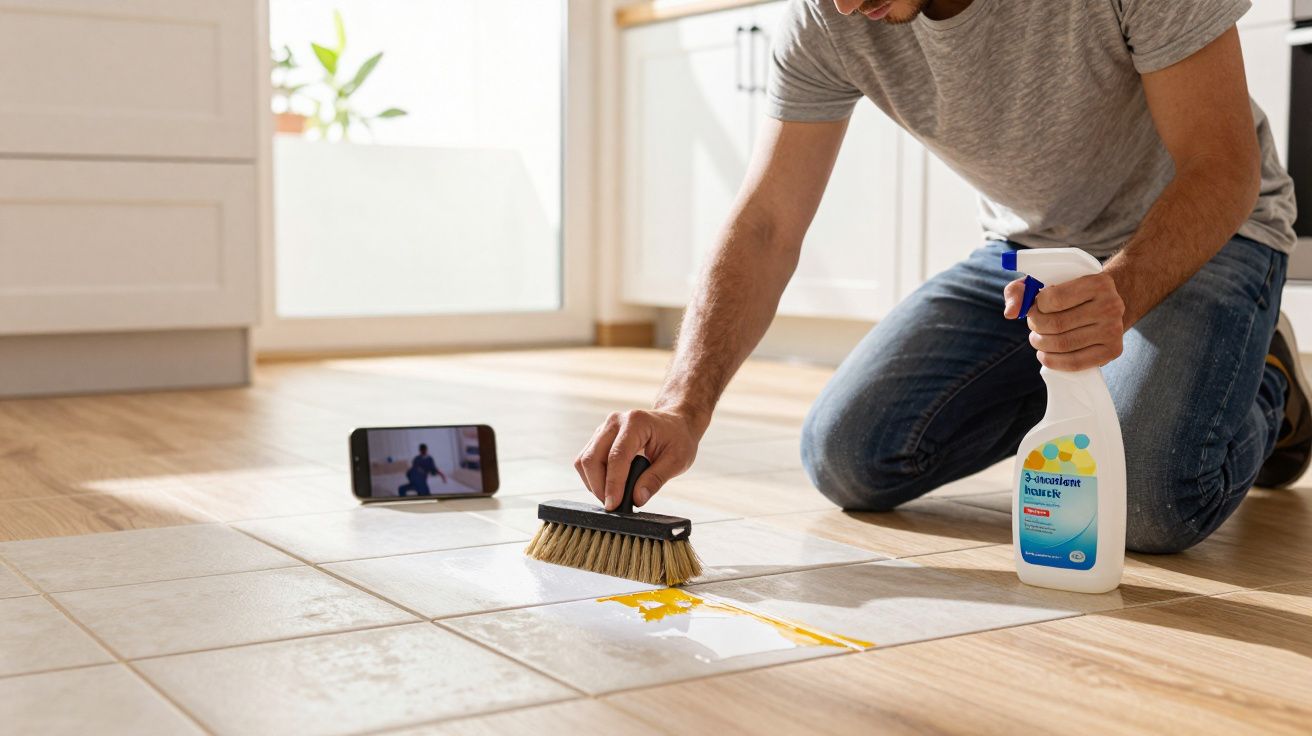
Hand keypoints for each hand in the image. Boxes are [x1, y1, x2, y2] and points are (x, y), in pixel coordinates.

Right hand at [575, 409, 700, 509]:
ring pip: (584, 460)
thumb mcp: (677, 460)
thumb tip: (637, 499)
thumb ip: (656, 479)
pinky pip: (586, 459)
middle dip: (598, 486)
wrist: (675, 422)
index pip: (616, 457)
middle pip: (592, 458)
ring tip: (612, 496)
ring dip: (593, 483)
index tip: (613, 505)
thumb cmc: (678, 438)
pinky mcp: (599, 437)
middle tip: (613, 505)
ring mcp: (604, 428)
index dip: (613, 484)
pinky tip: (608, 486)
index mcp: (636, 423)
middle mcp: (615, 422)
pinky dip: (593, 477)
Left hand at [1003, 272, 1125, 370]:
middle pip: (1056, 325)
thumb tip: (1010, 312)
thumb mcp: (1045, 282)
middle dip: (1036, 327)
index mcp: (1097, 282)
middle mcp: (1111, 305)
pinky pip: (1075, 363)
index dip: (1035, 307)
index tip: (1034, 307)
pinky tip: (1045, 354)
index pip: (1052, 299)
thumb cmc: (1070, 293)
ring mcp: (1114, 329)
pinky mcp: (1113, 350)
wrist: (1105, 305)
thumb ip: (1020, 291)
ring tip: (1038, 339)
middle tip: (1034, 325)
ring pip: (1063, 344)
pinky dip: (1053, 361)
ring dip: (1041, 344)